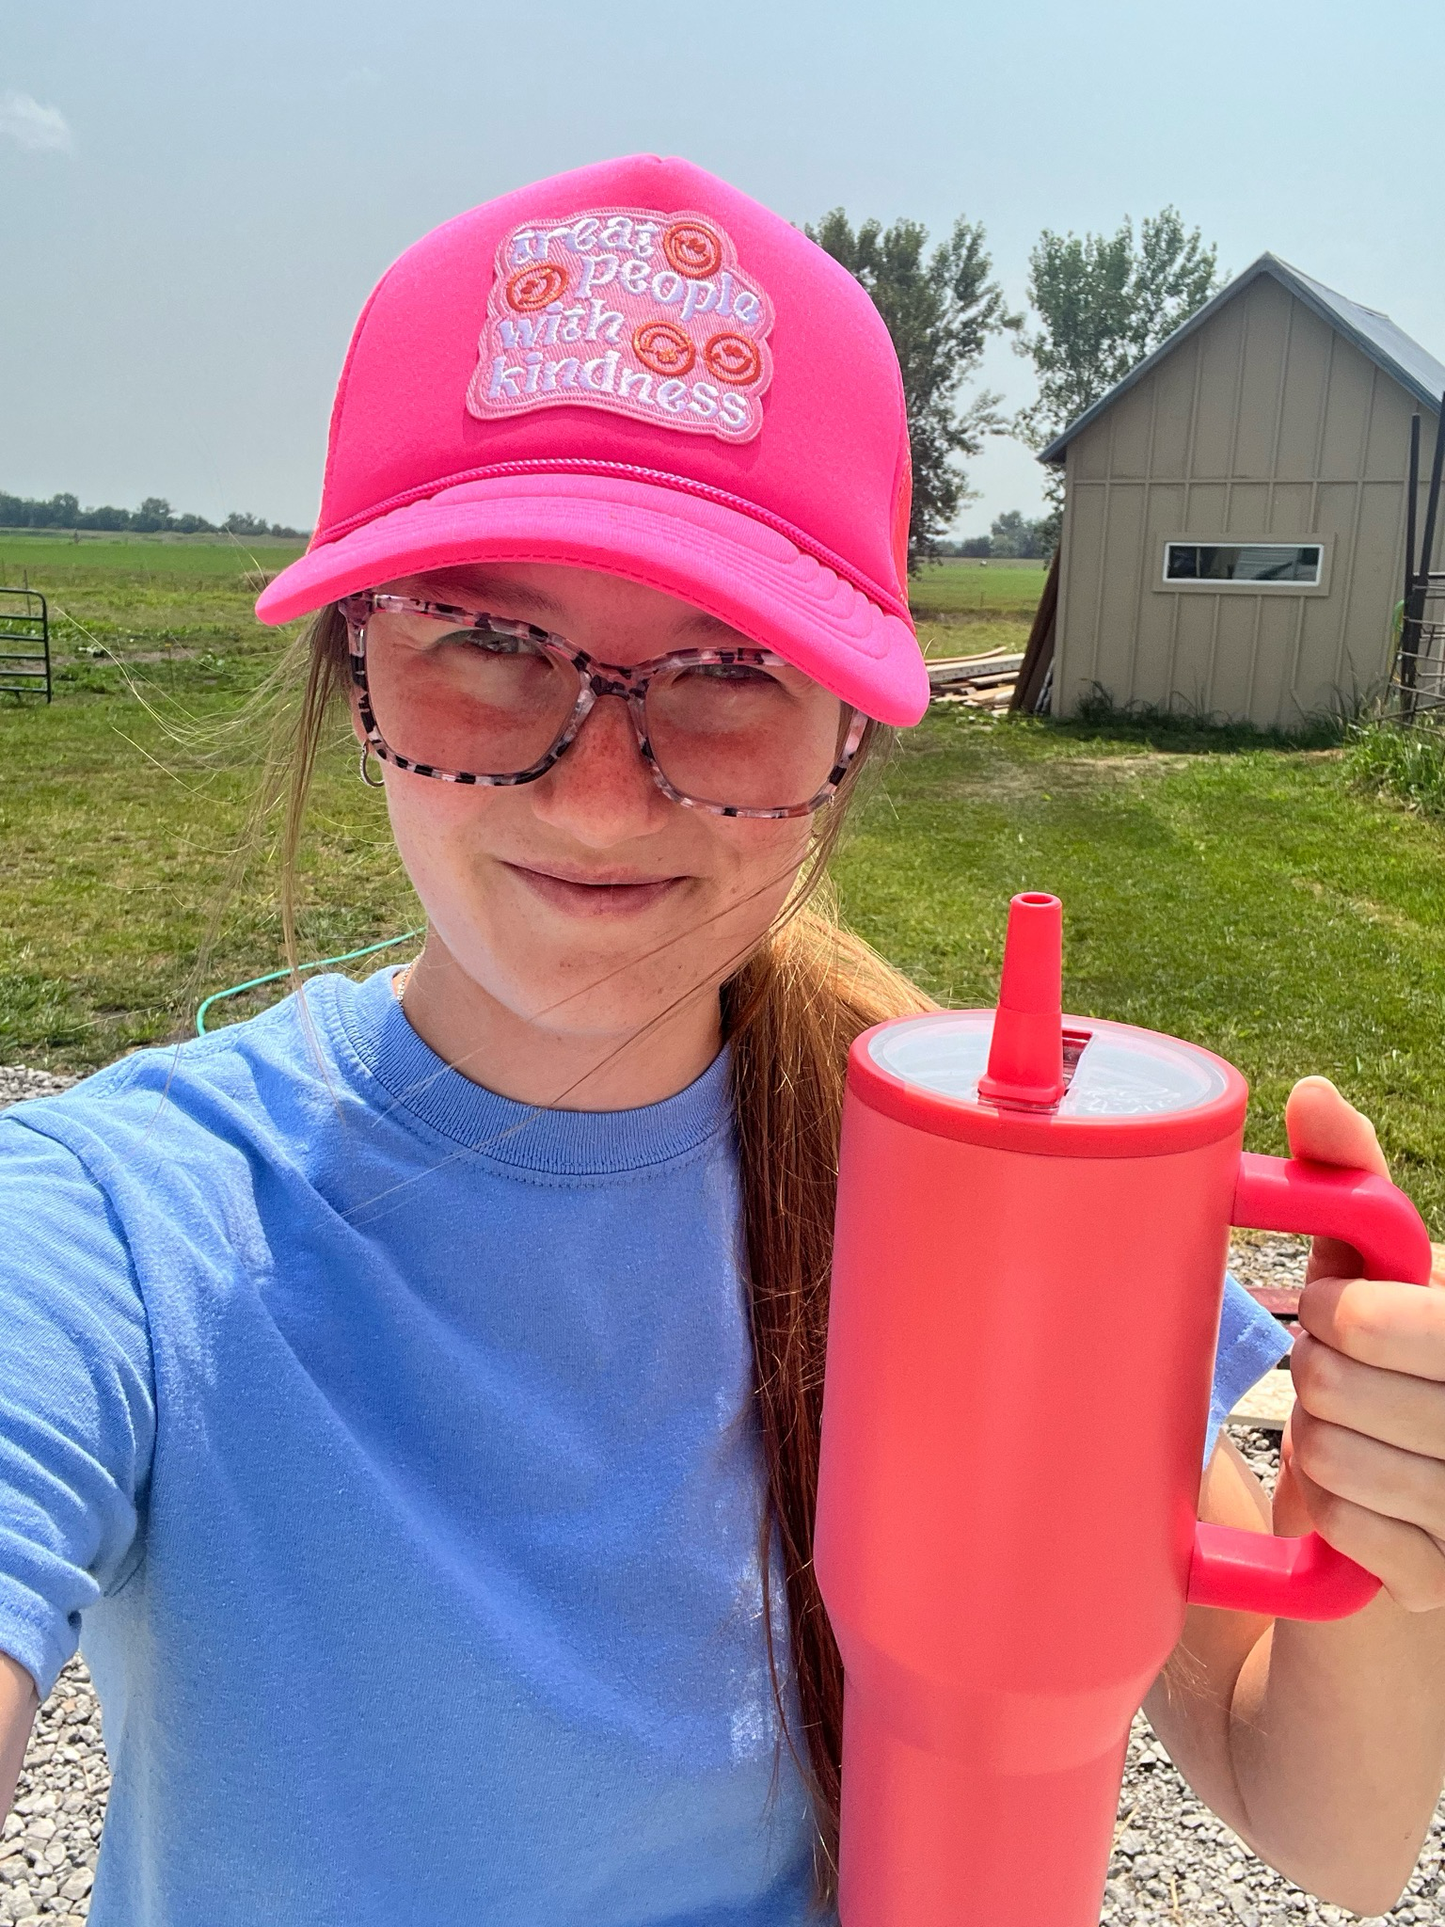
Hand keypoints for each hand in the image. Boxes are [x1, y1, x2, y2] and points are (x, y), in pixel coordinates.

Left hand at [1277, 1076, 1444, 1611]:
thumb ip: (1351, 1183)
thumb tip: (1312, 1091)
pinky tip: (1354, 1503)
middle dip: (1314, 1370)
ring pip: (1334, 1452)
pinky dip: (1326, 1511)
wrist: (1388, 1530)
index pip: (1408, 1315)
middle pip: (1343, 1377)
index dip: (1347, 1311)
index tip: (1329, 1311)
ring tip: (1347, 1436)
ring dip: (1314, 1441)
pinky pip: (1345, 1528)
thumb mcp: (1369, 1274)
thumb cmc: (1379, 1375)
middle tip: (1329, 1374)